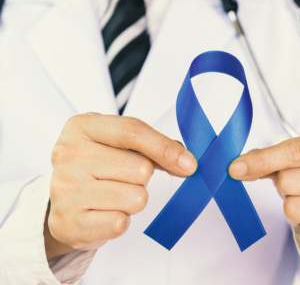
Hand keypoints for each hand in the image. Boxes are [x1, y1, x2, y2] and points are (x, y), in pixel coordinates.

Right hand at [45, 113, 195, 259]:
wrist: (60, 204)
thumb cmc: (96, 168)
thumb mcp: (118, 144)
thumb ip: (153, 146)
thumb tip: (186, 162)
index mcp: (81, 127)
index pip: (132, 131)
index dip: (165, 148)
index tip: (189, 164)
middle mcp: (68, 155)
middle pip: (140, 168)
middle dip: (143, 178)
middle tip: (122, 179)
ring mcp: (65, 189)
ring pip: (136, 198)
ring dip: (133, 200)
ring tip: (111, 196)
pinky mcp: (69, 222)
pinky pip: (120, 223)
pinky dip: (120, 221)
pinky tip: (104, 212)